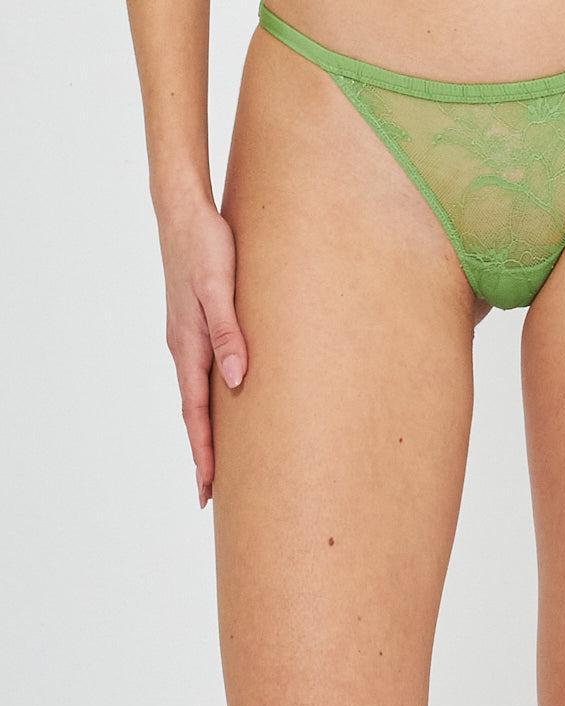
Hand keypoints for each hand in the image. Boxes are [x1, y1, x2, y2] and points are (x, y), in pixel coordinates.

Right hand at [157, 197, 247, 507]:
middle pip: (194, 410)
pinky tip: (226, 396)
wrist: (185, 212)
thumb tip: (238, 379)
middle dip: (203, 452)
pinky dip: (210, 395)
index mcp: (189, 344)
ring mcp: (188, 334)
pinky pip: (203, 368)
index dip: (203, 451)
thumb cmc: (207, 246)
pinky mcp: (197, 320)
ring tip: (219, 457)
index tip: (207, 489)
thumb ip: (228, 331)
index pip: (196, 412)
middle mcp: (185, 345)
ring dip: (207, 427)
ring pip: (198, 391)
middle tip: (210, 493)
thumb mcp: (220, 287)